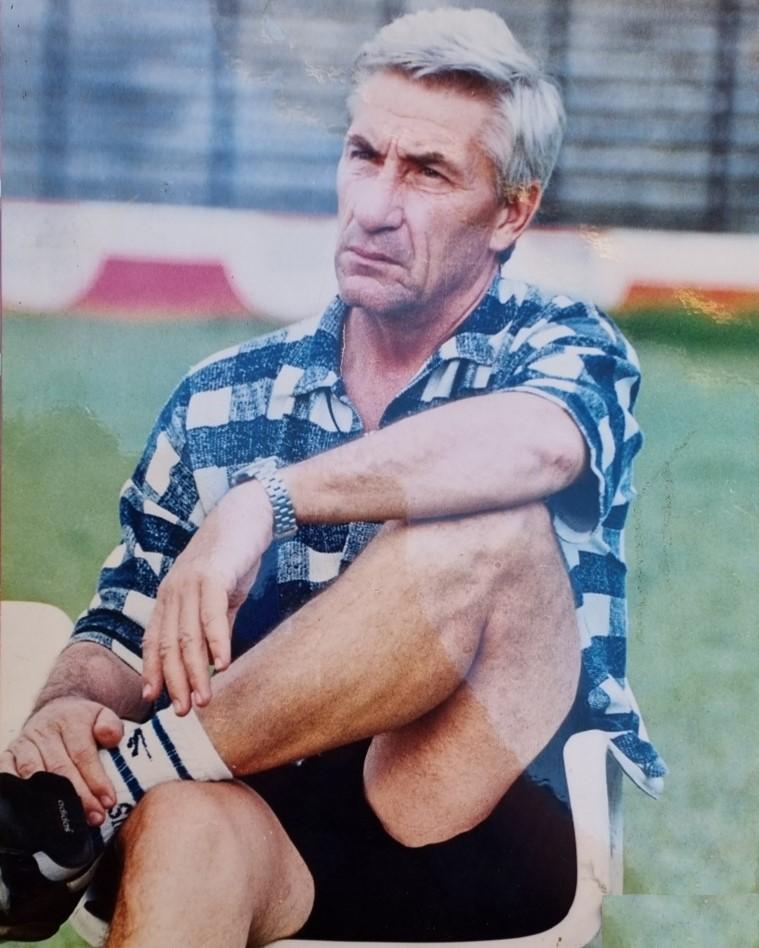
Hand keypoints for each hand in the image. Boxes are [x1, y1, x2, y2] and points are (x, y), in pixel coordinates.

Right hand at [0, 697, 123, 825]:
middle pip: (59, 769)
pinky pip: (9, 778)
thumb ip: (111, 726)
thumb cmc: (83, 722)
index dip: (96, 779)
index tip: (109, 802)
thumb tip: (110, 737)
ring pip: (35, 776)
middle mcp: (43, 731)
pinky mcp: (7, 756)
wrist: (55, 712)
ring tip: (72, 821)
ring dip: (54, 802)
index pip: (82, 753)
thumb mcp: (102, 716)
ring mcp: (23, 744)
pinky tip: (39, 815)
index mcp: (69, 720)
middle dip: (79, 797)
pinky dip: (23, 797)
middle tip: (96, 818)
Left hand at [141, 479, 273, 714]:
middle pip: (169, 645)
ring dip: (195, 672)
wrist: (249, 513)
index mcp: (169, 596)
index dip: (152, 670)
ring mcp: (190, 582)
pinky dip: (216, 643)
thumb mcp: (220, 596)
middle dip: (175, 682)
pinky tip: (222, 665)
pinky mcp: (212, 575)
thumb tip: (212, 661)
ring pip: (187, 636)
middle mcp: (172, 590)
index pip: (154, 640)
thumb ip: (212, 626)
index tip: (155, 699)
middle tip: (184, 711)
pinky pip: (210, 616)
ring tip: (204, 699)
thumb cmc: (234, 556)